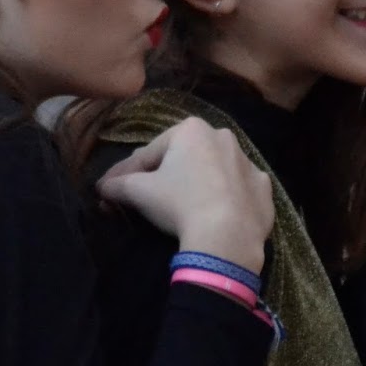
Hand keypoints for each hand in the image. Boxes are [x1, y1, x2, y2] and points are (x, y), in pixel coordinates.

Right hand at [96, 117, 272, 273]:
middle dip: (168, 175)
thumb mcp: (139, 193)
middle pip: (185, 158)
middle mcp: (223, 137)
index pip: (151, 152)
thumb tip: (100, 186)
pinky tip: (219, 215)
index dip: (131, 172)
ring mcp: (248, 162)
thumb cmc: (179, 203)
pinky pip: (240, 190)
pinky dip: (228, 199)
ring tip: (187, 208)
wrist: (226, 236)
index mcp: (191, 130)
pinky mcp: (264, 189)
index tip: (117, 188)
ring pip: (214, 171)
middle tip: (153, 198)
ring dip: (200, 184)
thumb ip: (117, 184)